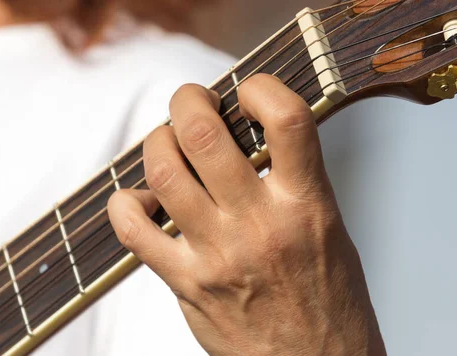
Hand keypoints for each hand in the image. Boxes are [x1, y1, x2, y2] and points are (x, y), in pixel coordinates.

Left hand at [108, 74, 385, 354]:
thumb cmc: (330, 304)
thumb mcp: (329, 230)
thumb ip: (295, 182)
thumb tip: (253, 140)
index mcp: (308, 206)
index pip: (287, 119)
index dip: (261, 87)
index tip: (248, 91)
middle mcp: (261, 225)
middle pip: (202, 134)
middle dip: (187, 100)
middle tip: (192, 101)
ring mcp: (219, 255)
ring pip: (163, 173)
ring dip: (156, 143)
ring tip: (166, 143)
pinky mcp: (189, 285)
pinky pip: (134, 232)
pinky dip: (126, 204)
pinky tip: (139, 201)